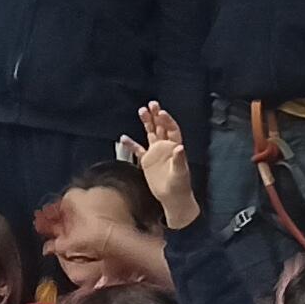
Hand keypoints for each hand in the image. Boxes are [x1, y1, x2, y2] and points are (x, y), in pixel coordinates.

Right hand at [133, 103, 201, 226]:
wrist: (172, 198)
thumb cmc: (180, 186)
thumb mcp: (181, 173)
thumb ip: (179, 159)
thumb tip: (180, 147)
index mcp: (175, 148)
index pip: (172, 130)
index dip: (167, 121)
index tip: (161, 113)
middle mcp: (165, 147)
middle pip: (160, 127)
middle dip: (156, 116)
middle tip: (151, 104)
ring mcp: (156, 153)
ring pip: (150, 134)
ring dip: (147, 123)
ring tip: (142, 110)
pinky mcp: (148, 161)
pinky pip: (138, 150)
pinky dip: (131, 144)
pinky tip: (124, 137)